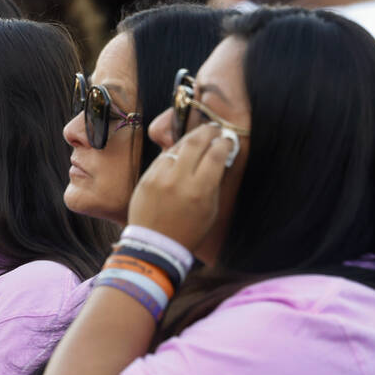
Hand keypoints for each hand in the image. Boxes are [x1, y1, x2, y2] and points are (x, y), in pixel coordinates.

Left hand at [128, 123, 233, 250]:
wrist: (155, 245)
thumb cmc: (189, 231)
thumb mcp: (210, 210)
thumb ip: (214, 182)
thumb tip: (219, 156)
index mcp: (200, 190)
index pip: (216, 153)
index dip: (225, 142)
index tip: (227, 140)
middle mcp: (179, 180)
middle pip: (196, 141)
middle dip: (209, 130)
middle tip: (214, 129)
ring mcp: (160, 177)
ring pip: (177, 146)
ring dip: (190, 139)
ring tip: (199, 139)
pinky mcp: (146, 178)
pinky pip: (162, 158)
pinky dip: (174, 154)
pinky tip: (180, 156)